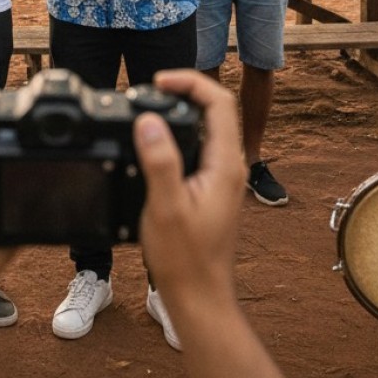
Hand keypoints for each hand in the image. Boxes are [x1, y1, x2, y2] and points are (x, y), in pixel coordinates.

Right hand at [136, 71, 244, 312]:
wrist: (198, 296)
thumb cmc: (185, 259)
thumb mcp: (166, 208)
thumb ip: (160, 162)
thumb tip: (148, 120)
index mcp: (225, 165)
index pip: (219, 103)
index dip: (190, 82)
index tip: (159, 81)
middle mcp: (229, 166)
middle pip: (215, 110)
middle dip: (183, 91)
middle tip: (150, 90)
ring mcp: (222, 178)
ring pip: (206, 128)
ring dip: (180, 112)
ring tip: (148, 109)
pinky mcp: (210, 188)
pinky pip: (198, 146)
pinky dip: (177, 134)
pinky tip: (154, 142)